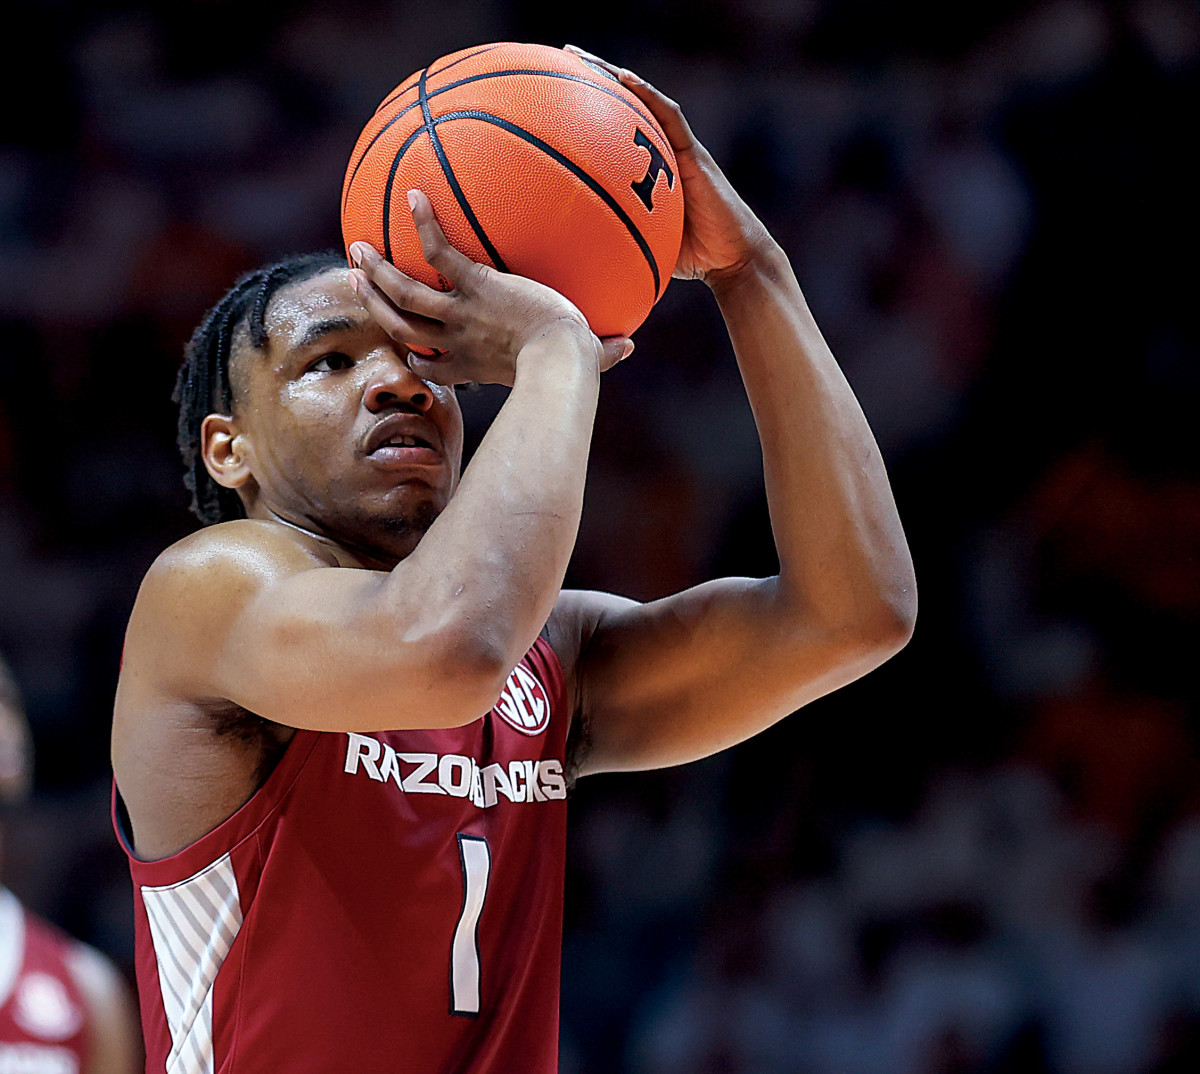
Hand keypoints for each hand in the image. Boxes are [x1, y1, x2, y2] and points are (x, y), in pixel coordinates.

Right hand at [349, 191, 631, 386]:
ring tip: (356, 247)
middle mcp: (455, 341)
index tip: (397, 335)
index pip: (427, 364)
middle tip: (353, 279)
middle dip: (372, 305)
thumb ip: (599, 354)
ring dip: (375, 272)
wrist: (560, 356)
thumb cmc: (571, 365)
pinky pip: (439, 251)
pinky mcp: (474, 285)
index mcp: (469, 365)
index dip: (408, 352)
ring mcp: (460, 314)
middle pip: (398, 328)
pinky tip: (415, 196)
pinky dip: (425, 224)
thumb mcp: (580, 363)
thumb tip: (629, 346)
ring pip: (401, 296)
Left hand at [564, 44, 773, 285]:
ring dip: (615, 76)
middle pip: (628, 105)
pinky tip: (625, 78)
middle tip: (564, 56)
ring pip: (645, 101)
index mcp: (651, 168)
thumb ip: (617, 238)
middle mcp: (664, 151)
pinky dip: (648, 95)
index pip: (618, 129)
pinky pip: (670, 116)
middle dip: (596, 78)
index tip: (558, 94)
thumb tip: (577, 257)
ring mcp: (680, 149)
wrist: (732, 260)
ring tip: (581, 56)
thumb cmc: (692, 257)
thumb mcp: (645, 243)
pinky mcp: (694, 153)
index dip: (592, 109)